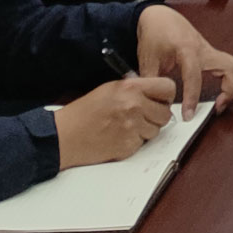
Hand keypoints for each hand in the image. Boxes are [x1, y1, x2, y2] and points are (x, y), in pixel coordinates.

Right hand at [54, 76, 175, 167]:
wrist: (64, 135)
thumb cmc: (84, 111)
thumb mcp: (111, 89)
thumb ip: (135, 89)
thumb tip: (156, 94)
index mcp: (131, 87)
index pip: (168, 87)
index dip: (167, 96)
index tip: (161, 100)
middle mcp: (135, 105)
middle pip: (165, 113)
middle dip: (156, 116)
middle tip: (143, 117)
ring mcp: (133, 127)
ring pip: (156, 130)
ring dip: (146, 130)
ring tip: (126, 127)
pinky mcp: (128, 145)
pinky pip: (142, 144)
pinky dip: (134, 142)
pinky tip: (119, 137)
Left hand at [136, 5, 232, 119]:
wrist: (159, 16)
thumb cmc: (154, 34)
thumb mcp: (147, 60)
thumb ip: (152, 83)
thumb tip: (156, 105)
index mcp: (187, 49)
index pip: (194, 76)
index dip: (192, 97)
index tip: (188, 115)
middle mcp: (204, 49)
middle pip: (230, 67)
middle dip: (229, 90)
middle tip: (216, 108)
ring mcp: (209, 50)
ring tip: (220, 103)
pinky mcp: (209, 53)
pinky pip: (227, 65)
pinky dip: (228, 80)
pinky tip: (217, 92)